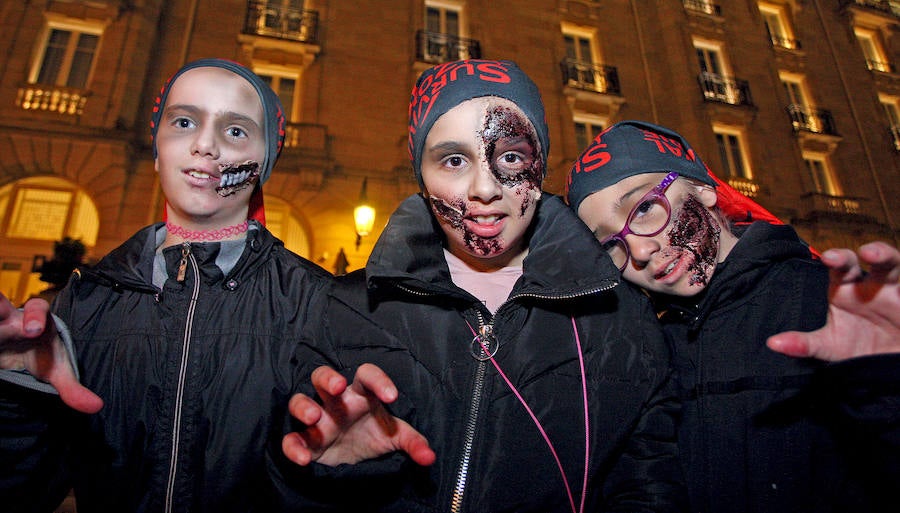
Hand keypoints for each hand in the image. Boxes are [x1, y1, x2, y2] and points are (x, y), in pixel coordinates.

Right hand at [0, 295, 102, 412]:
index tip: (34, 330)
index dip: (35, 316)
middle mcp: (11, 318)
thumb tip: (96, 406)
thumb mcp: (56, 371)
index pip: (37, 308)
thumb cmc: (43, 356)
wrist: (21, 355)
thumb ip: (73, 388)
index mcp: (37, 321)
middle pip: (1, 305)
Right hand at [282, 363, 434, 467]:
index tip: (392, 396)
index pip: (367, 376)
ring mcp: (317, 420)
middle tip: (338, 386)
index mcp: (360, 395)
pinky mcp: (304, 441)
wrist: (353, 462)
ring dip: (304, 406)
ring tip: (315, 417)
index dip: (379, 380)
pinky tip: (303, 458)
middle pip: (323, 376)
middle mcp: (336, 403)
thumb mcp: (396, 438)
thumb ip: (413, 443)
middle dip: (328, 378)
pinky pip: (290, 439)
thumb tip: (429, 457)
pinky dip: (292, 447)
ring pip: (299, 401)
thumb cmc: (373, 437)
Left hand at [767, 241, 899, 360]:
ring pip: (896, 265)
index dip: (836, 259)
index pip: (840, 267)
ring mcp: (897, 289)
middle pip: (873, 259)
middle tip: (861, 254)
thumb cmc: (857, 347)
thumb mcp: (830, 346)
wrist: (887, 364)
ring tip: (877, 254)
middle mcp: (873, 283)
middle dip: (870, 252)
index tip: (827, 258)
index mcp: (847, 287)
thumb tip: (772, 343)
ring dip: (888, 256)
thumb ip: (803, 344)